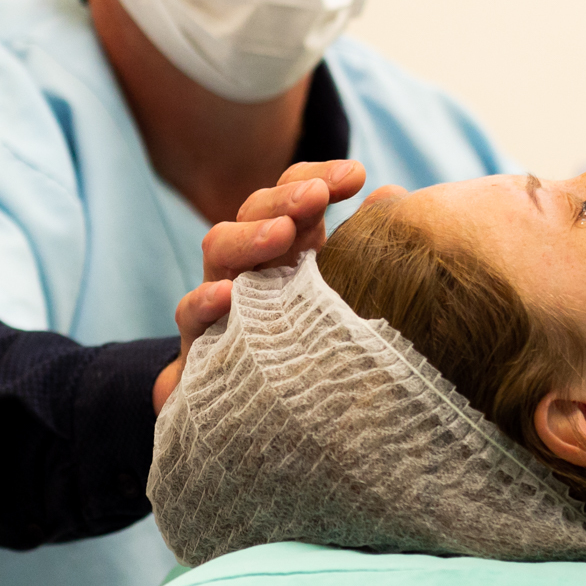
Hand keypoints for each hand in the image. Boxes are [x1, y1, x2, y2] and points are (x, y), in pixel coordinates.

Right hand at [152, 160, 369, 411]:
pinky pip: (190, 313)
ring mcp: (221, 295)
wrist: (248, 409)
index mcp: (290, 244)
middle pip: (256, 211)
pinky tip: (226, 294)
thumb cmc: (304, 339)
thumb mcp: (339, 294)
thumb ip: (364, 247)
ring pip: (218, 248)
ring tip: (281, 232)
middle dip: (285, 198)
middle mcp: (251, 260)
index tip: (356, 176)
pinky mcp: (199, 339)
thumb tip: (394, 196)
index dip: (319, 177)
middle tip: (316, 196)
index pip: (296, 193)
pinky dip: (204, 300)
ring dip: (249, 236)